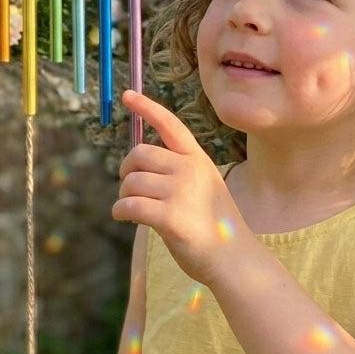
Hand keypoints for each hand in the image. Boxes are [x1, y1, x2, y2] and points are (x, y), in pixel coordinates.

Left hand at [112, 89, 250, 286]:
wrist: (234, 258)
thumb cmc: (215, 225)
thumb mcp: (203, 186)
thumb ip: (178, 171)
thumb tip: (139, 166)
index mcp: (197, 159)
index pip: (170, 125)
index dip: (147, 108)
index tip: (128, 95)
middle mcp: (189, 169)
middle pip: (140, 154)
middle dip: (127, 170)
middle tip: (129, 186)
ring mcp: (180, 192)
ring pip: (132, 181)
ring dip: (123, 194)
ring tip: (130, 208)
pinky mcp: (169, 216)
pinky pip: (130, 204)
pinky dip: (120, 210)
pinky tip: (123, 216)